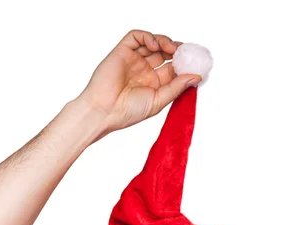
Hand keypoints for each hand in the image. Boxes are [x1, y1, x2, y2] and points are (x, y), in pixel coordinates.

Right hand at [77, 30, 201, 133]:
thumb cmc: (127, 112)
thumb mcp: (158, 101)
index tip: (195, 62)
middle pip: (165, 53)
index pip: (173, 68)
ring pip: (153, 43)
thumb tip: (197, 77)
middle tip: (186, 52)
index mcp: (153, 84)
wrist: (104, 111)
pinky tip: (155, 45)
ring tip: (173, 48)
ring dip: (165, 42)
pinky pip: (137, 37)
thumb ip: (177, 87)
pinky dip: (148, 37)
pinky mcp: (122, 51)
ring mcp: (133, 60)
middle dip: (177, 50)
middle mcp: (144, 70)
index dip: (185, 64)